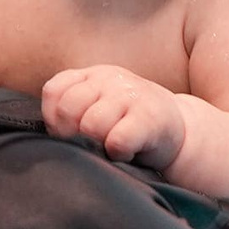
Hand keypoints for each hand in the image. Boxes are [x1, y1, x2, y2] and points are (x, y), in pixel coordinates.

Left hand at [41, 65, 187, 170]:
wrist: (180, 129)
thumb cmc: (129, 122)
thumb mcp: (98, 105)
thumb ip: (72, 110)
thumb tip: (48, 137)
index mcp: (92, 76)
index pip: (54, 91)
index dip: (53, 119)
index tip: (68, 133)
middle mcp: (109, 79)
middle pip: (68, 109)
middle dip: (72, 134)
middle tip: (89, 143)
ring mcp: (131, 96)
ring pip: (91, 125)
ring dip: (97, 144)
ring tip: (110, 146)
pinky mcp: (150, 118)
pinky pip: (118, 140)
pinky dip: (117, 152)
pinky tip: (125, 152)